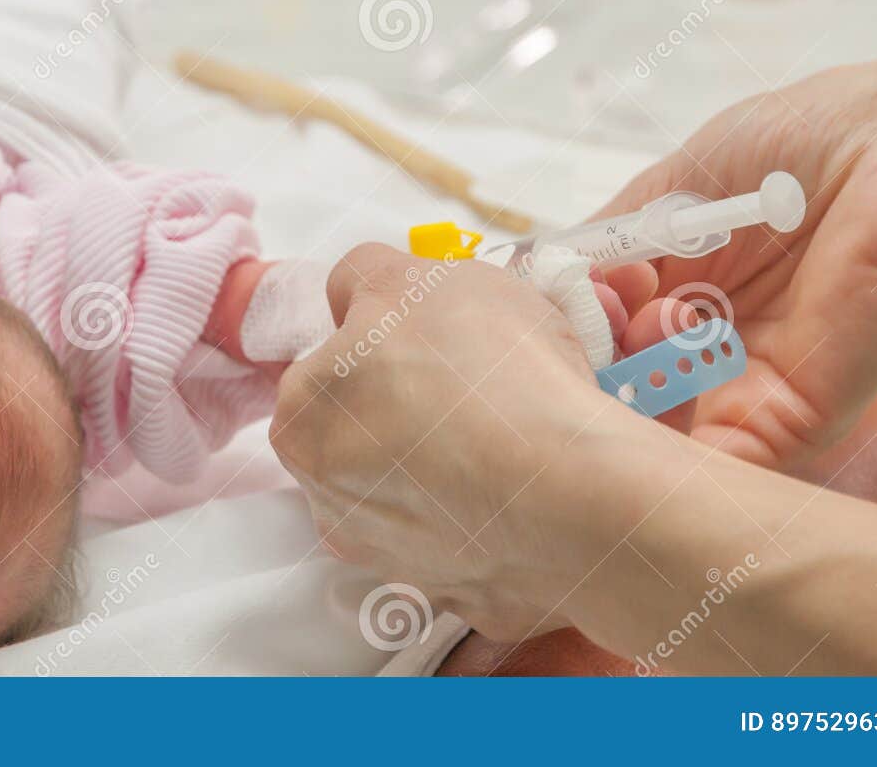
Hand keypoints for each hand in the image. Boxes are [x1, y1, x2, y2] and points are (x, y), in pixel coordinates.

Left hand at [269, 243, 662, 641]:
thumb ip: (361, 277)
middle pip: (376, 430)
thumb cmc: (483, 371)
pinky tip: (538, 483)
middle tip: (489, 376)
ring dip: (462, 461)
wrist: (577, 494)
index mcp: (300, 421)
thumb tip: (355, 295)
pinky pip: (482, 538)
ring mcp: (396, 562)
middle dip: (424, 403)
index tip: (443, 338)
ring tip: (523, 428)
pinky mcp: (465, 601)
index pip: (332, 365)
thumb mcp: (410, 276)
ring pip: (427, 489)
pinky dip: (505, 512)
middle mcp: (330, 504)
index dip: (389, 340)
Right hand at [597, 47, 876, 469]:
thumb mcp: (690, 173)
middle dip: (592, 360)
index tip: (562, 300)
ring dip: (621, 395)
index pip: (606, 319)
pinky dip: (659, 448)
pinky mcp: (786, 414)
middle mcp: (714, 331)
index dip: (574, 314)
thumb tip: (555, 273)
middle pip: (622, 376)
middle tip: (594, 327)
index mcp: (691, 271)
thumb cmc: (817, 137)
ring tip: (634, 342)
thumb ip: (622, 229)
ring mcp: (746, 378)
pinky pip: (707, 456)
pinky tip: (633, 406)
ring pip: (654, 420)